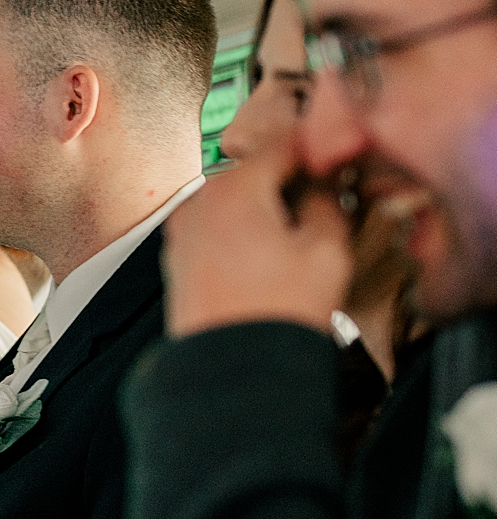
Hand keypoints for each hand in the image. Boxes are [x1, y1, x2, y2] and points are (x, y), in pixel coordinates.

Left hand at [164, 139, 352, 339]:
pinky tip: (272, 257)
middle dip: (290, 179)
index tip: (338, 156)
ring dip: (268, 206)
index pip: (282, 143)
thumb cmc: (274, 319)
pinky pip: (218, 230)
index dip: (317, 147)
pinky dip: (245, 231)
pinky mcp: (180, 263)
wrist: (232, 375)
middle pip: (254, 170)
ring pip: (235, 201)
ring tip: (303, 231)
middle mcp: (198, 204)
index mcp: (233, 190)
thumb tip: (325, 186)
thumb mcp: (327, 252)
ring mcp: (183, 234)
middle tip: (327, 193)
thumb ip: (329, 203)